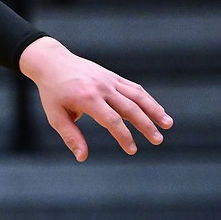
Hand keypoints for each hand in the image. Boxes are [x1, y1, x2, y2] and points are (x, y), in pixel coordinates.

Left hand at [18, 37, 171, 160]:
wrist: (52, 62)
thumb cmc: (53, 93)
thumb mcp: (55, 116)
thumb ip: (71, 136)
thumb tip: (82, 157)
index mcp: (87, 98)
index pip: (111, 120)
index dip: (124, 136)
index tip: (132, 150)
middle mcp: (102, 88)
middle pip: (130, 108)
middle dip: (146, 125)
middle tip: (158, 140)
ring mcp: (109, 80)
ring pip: (137, 96)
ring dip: (154, 110)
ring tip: (168, 124)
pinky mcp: (113, 77)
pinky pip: (134, 88)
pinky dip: (148, 99)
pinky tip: (158, 111)